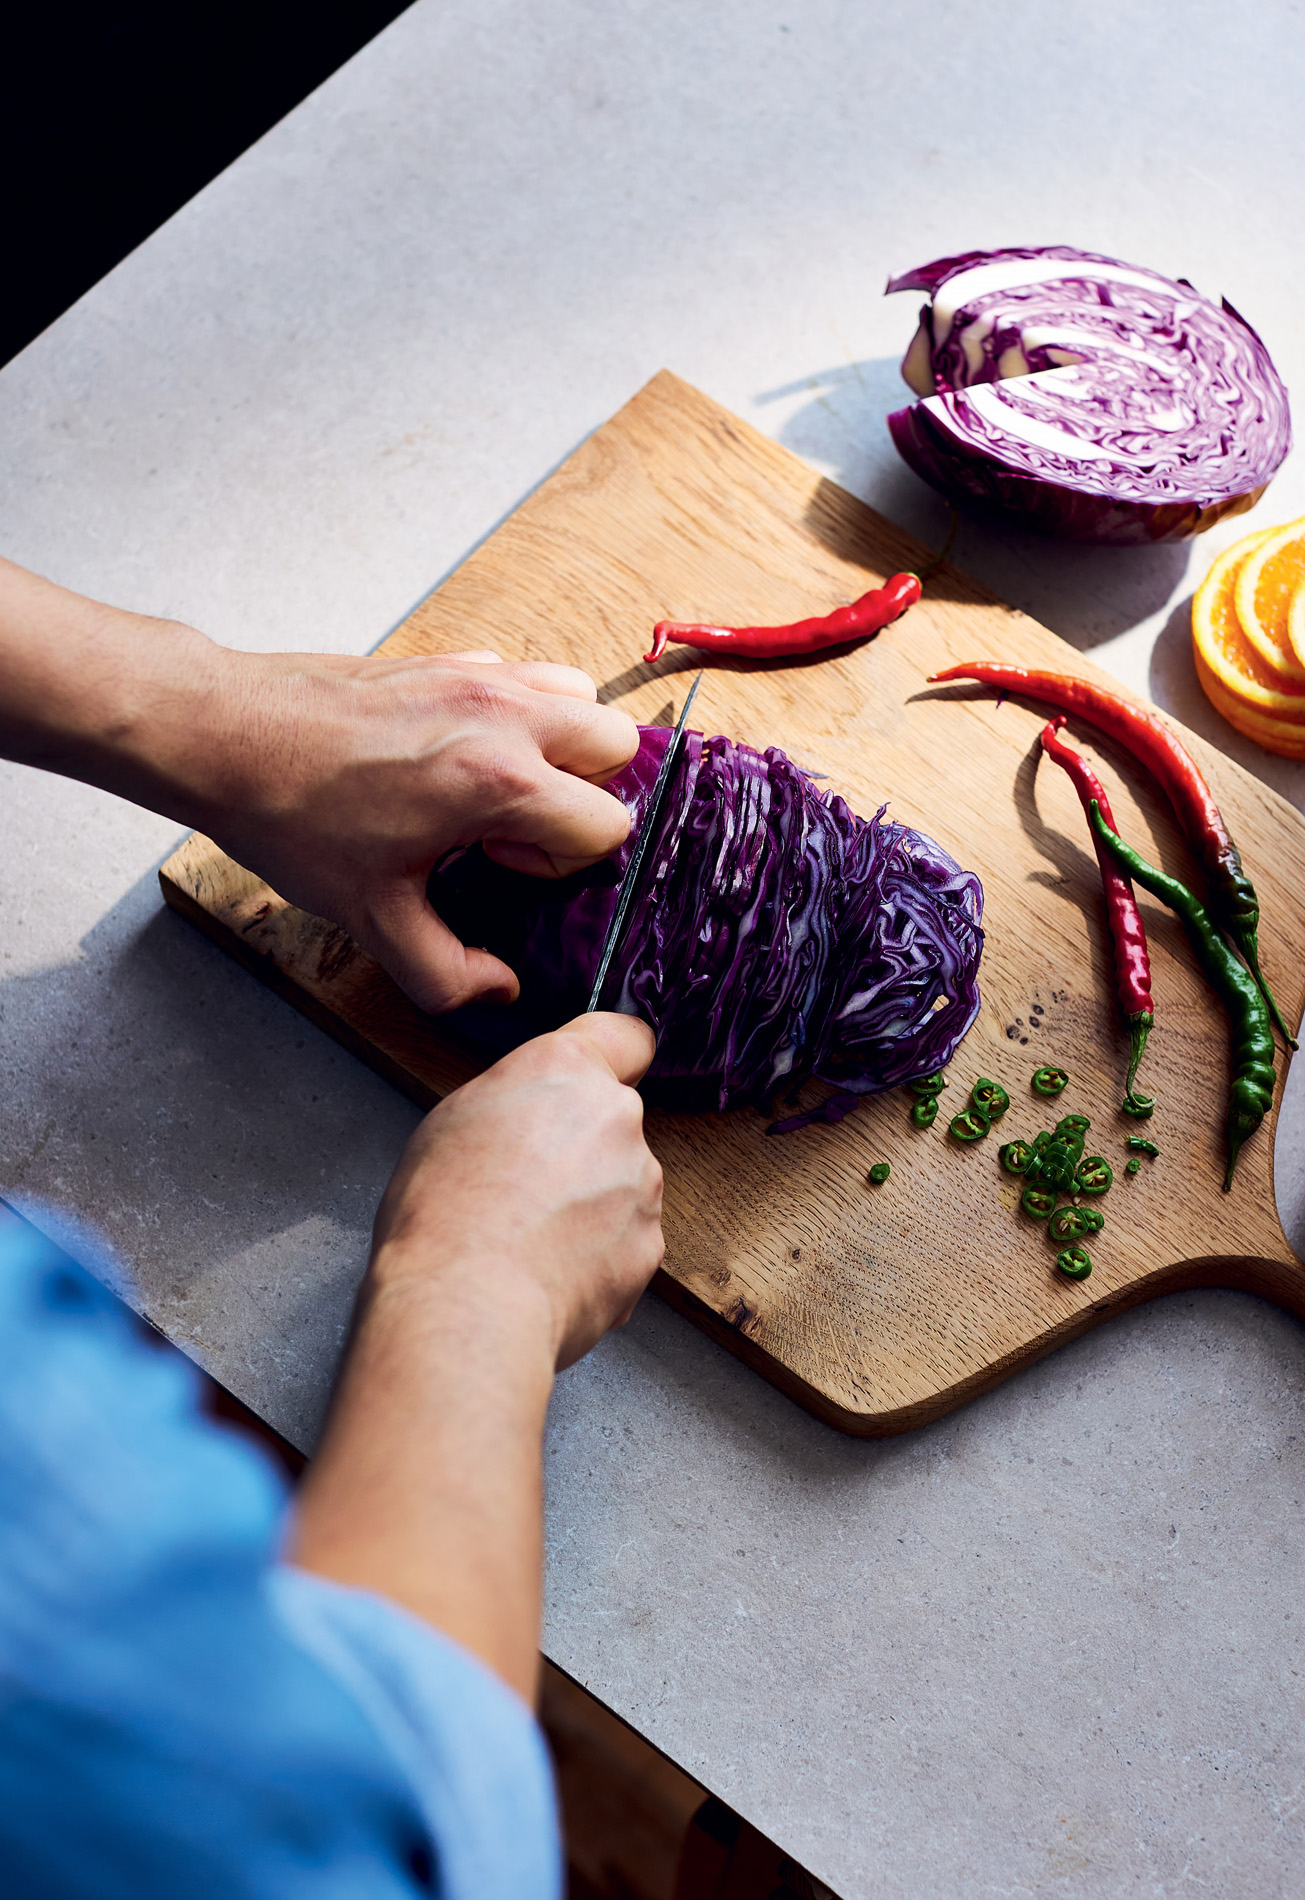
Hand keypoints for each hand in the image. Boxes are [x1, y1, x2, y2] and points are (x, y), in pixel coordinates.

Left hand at [196, 645, 638, 1013]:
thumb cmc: (292, 815)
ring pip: (580, 695)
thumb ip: (445, 971)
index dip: (563, 860)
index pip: (607, 823)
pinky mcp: (447, 657)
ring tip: (499, 784)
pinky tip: (460, 751)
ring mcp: (479, 674)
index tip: (501, 864)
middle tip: (511, 826)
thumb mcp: (372, 917)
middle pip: (618, 745)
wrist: (226, 735)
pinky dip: (516, 711)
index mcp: (499, 780)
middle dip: (583, 795)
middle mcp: (504, 715)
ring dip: (562, 744)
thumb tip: (496, 988)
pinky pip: (522, 675)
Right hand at [371, 1012, 664, 1366]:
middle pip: (614, 1120)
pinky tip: (550, 1273)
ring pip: (623, 1184)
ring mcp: (641, 1182)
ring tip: (531, 1239)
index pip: (627, 1036)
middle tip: (527, 1185)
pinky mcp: (650, 1245)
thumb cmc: (442, 1211)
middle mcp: (617, 1115)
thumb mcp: (453, 1117)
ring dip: (592, 1205)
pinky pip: (626, 1243)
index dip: (612, 1058)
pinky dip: (598, 1258)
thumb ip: (517, 1099)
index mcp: (565, 1068)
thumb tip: (532, 1117)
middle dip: (584, 1147)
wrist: (467, 1301)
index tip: (597, 1080)